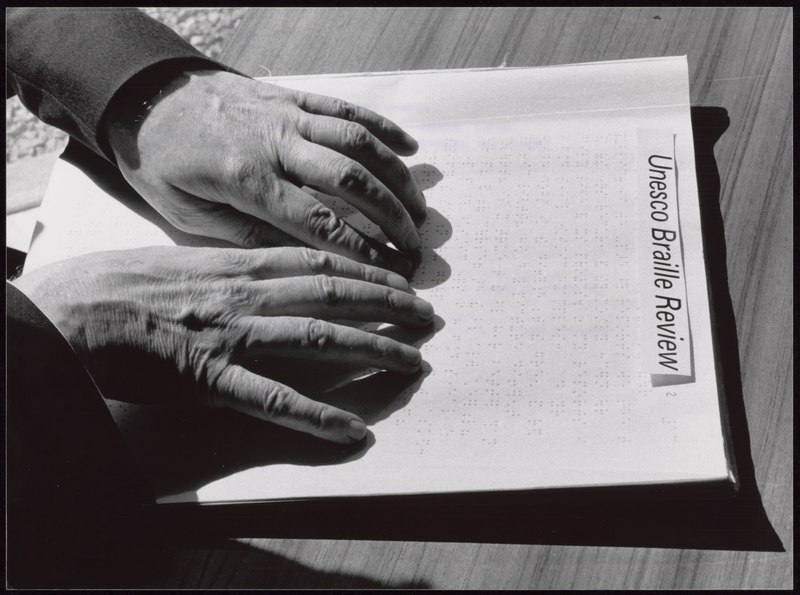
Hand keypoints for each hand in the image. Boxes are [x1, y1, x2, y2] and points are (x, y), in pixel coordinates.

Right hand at [13, 247, 433, 442]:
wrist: (76, 311)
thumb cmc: (125, 284)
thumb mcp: (190, 259)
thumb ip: (237, 266)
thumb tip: (275, 270)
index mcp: (241, 264)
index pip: (323, 262)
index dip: (370, 271)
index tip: (403, 278)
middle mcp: (249, 294)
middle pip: (336, 294)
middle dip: (390, 304)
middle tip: (430, 317)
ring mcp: (235, 336)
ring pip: (320, 338)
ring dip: (374, 350)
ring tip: (416, 362)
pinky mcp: (213, 379)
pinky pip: (275, 400)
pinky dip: (319, 417)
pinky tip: (354, 432)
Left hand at [105, 69, 425, 274]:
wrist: (143, 96)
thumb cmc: (161, 163)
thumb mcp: (188, 214)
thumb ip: (246, 235)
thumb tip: (300, 260)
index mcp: (247, 179)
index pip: (318, 221)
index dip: (361, 248)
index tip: (389, 271)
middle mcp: (276, 143)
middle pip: (351, 180)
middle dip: (391, 215)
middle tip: (416, 244)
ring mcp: (287, 114)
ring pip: (357, 142)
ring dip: (396, 175)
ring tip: (420, 207)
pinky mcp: (292, 97)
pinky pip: (345, 109)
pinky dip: (382, 127)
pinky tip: (411, 148)